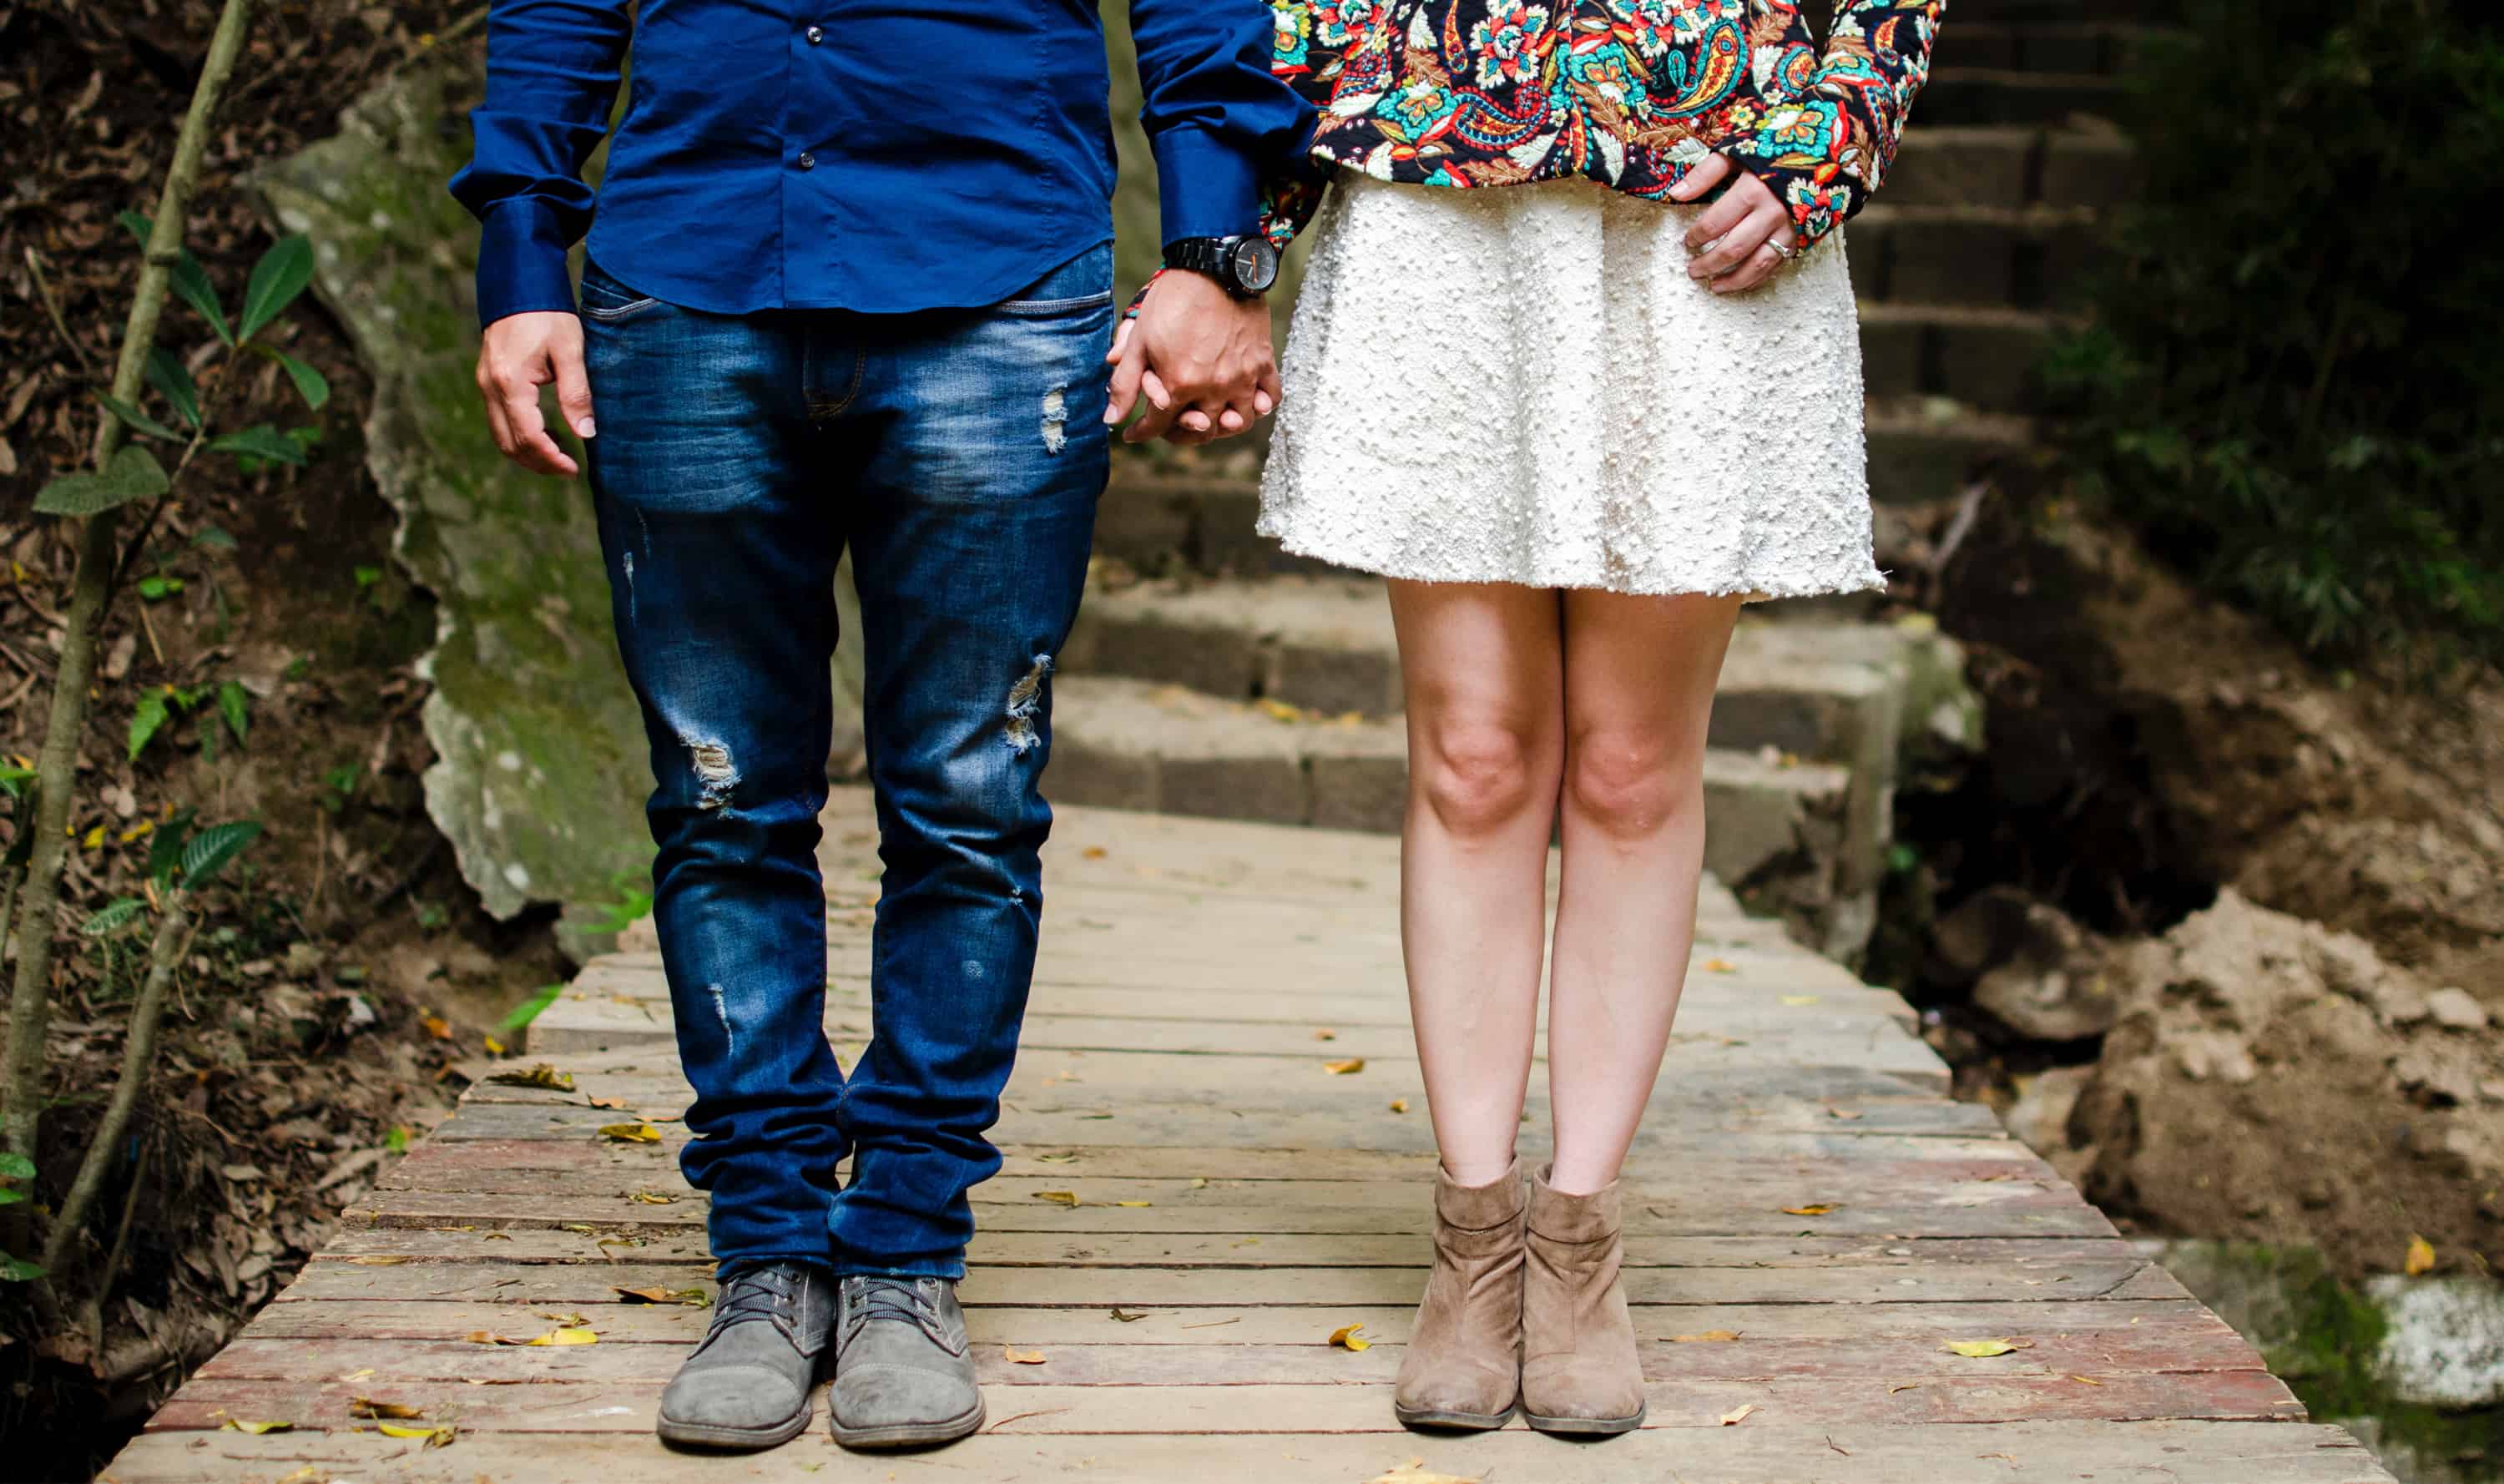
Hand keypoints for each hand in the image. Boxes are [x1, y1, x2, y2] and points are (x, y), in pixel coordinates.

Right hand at [476, 310, 592, 475]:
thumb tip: (586, 434)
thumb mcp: (570, 351)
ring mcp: (484, 384)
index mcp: (510, 382)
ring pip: (500, 436)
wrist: (519, 284)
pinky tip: (547, 432)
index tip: (574, 468)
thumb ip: (577, 393)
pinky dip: (520, 435)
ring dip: (528, 452)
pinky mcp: (487, 380)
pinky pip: (499, 420)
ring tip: (561, 454)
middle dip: (539, 463)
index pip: (528, 437)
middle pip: (509, 444)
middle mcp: (490, 387)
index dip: (551, 459)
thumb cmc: (549, 314)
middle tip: (569, 468)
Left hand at [1103, 270, 1279, 444]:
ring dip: (1223, 427)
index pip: (1159, 425)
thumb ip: (1126, 383)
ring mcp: (1242, 377)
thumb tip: (1111, 420)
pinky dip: (1259, 406)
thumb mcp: (1139, 340)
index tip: (1133, 432)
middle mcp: (1214, 388)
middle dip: (1181, 434)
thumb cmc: (1172, 300)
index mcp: (1180, 384)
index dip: (1142, 432)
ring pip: (1239, 422)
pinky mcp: (1263, 363)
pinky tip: (1248, 403)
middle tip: (1171, 427)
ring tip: (1211, 420)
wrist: (1213, 267)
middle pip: (1201, 431)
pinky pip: (1269, 398)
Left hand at [1669, 156, 1797, 295]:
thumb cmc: (1778, 146)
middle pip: (1734, 249)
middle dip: (1709, 263)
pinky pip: (1777, 264)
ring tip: (1713, 286)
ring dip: (1733, 279)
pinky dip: (1758, 277)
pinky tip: (1742, 283)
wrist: (1828, 151)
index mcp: (1753, 190)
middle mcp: (1772, 213)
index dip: (1697, 236)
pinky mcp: (1803, 237)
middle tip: (1693, 270)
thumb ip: (1706, 173)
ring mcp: (1790, 228)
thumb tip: (1676, 194)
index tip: (1688, 241)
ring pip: (1757, 264)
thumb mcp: (1739, 150)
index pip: (1716, 223)